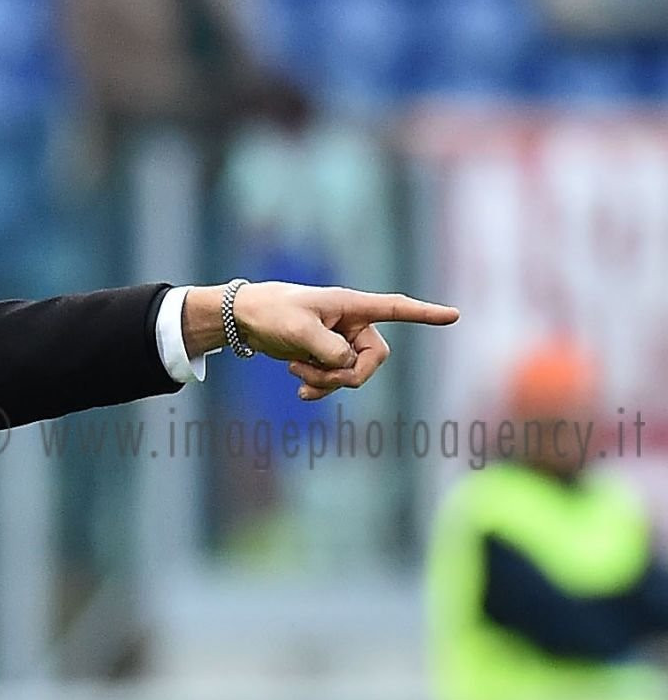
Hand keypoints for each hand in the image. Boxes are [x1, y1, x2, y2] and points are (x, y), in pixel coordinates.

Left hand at [185, 282, 458, 399]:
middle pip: (374, 359)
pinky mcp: (327, 356)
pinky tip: (302, 393)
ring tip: (295, 372)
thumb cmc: (273, 313)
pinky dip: (322, 388)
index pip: (396, 308)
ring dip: (327, 380)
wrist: (246, 319)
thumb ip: (329, 349)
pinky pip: (338, 380)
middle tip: (310, 372)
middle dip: (346, 374)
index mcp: (351, 306)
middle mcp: (352, 323)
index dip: (424, 314)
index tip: (453, 315)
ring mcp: (341, 341)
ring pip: (354, 373)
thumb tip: (348, 366)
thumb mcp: (299, 331)